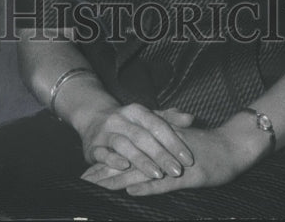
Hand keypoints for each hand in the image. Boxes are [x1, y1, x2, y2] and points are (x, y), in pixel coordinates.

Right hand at [78, 104, 194, 182]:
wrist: (93, 118)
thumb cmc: (128, 122)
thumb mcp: (147, 117)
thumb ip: (169, 119)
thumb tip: (191, 119)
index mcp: (136, 111)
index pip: (157, 125)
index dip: (173, 142)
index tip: (188, 159)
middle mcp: (120, 119)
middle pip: (142, 136)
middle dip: (161, 154)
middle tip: (177, 171)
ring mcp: (105, 132)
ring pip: (123, 145)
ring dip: (141, 160)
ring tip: (157, 174)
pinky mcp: (93, 146)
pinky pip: (102, 152)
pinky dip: (113, 159)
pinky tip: (125, 167)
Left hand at [81, 121, 256, 195]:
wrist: (233, 145)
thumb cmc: (207, 148)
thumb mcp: (179, 145)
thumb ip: (159, 150)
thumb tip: (139, 163)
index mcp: (158, 144)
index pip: (128, 153)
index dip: (109, 162)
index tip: (88, 172)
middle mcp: (162, 150)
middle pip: (129, 161)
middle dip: (106, 171)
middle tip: (84, 180)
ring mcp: (173, 162)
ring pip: (141, 170)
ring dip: (119, 179)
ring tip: (98, 186)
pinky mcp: (188, 176)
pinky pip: (164, 182)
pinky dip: (147, 185)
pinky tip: (131, 190)